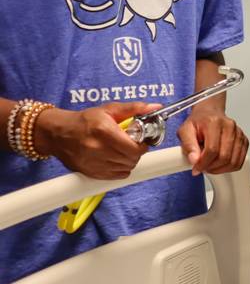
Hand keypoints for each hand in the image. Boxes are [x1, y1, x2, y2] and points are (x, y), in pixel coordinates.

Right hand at [34, 102, 159, 179]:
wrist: (58, 133)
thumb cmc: (85, 120)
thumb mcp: (109, 109)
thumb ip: (135, 108)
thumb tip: (156, 107)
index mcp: (104, 131)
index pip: (134, 148)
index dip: (142, 145)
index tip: (141, 140)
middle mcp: (98, 149)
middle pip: (131, 159)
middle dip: (137, 152)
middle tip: (133, 145)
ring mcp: (93, 163)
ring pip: (126, 168)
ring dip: (130, 161)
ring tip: (124, 151)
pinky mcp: (90, 173)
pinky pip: (116, 176)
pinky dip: (121, 169)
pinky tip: (117, 160)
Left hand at [177, 105, 248, 175]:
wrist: (210, 114)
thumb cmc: (198, 123)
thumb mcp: (185, 131)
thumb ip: (187, 145)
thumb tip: (194, 159)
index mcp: (214, 122)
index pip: (212, 149)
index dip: (203, 163)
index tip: (196, 168)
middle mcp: (230, 126)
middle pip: (224, 156)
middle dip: (212, 167)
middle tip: (203, 168)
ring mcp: (239, 133)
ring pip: (233, 161)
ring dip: (220, 169)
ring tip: (210, 167)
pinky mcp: (244, 140)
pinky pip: (239, 161)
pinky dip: (229, 168)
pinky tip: (220, 166)